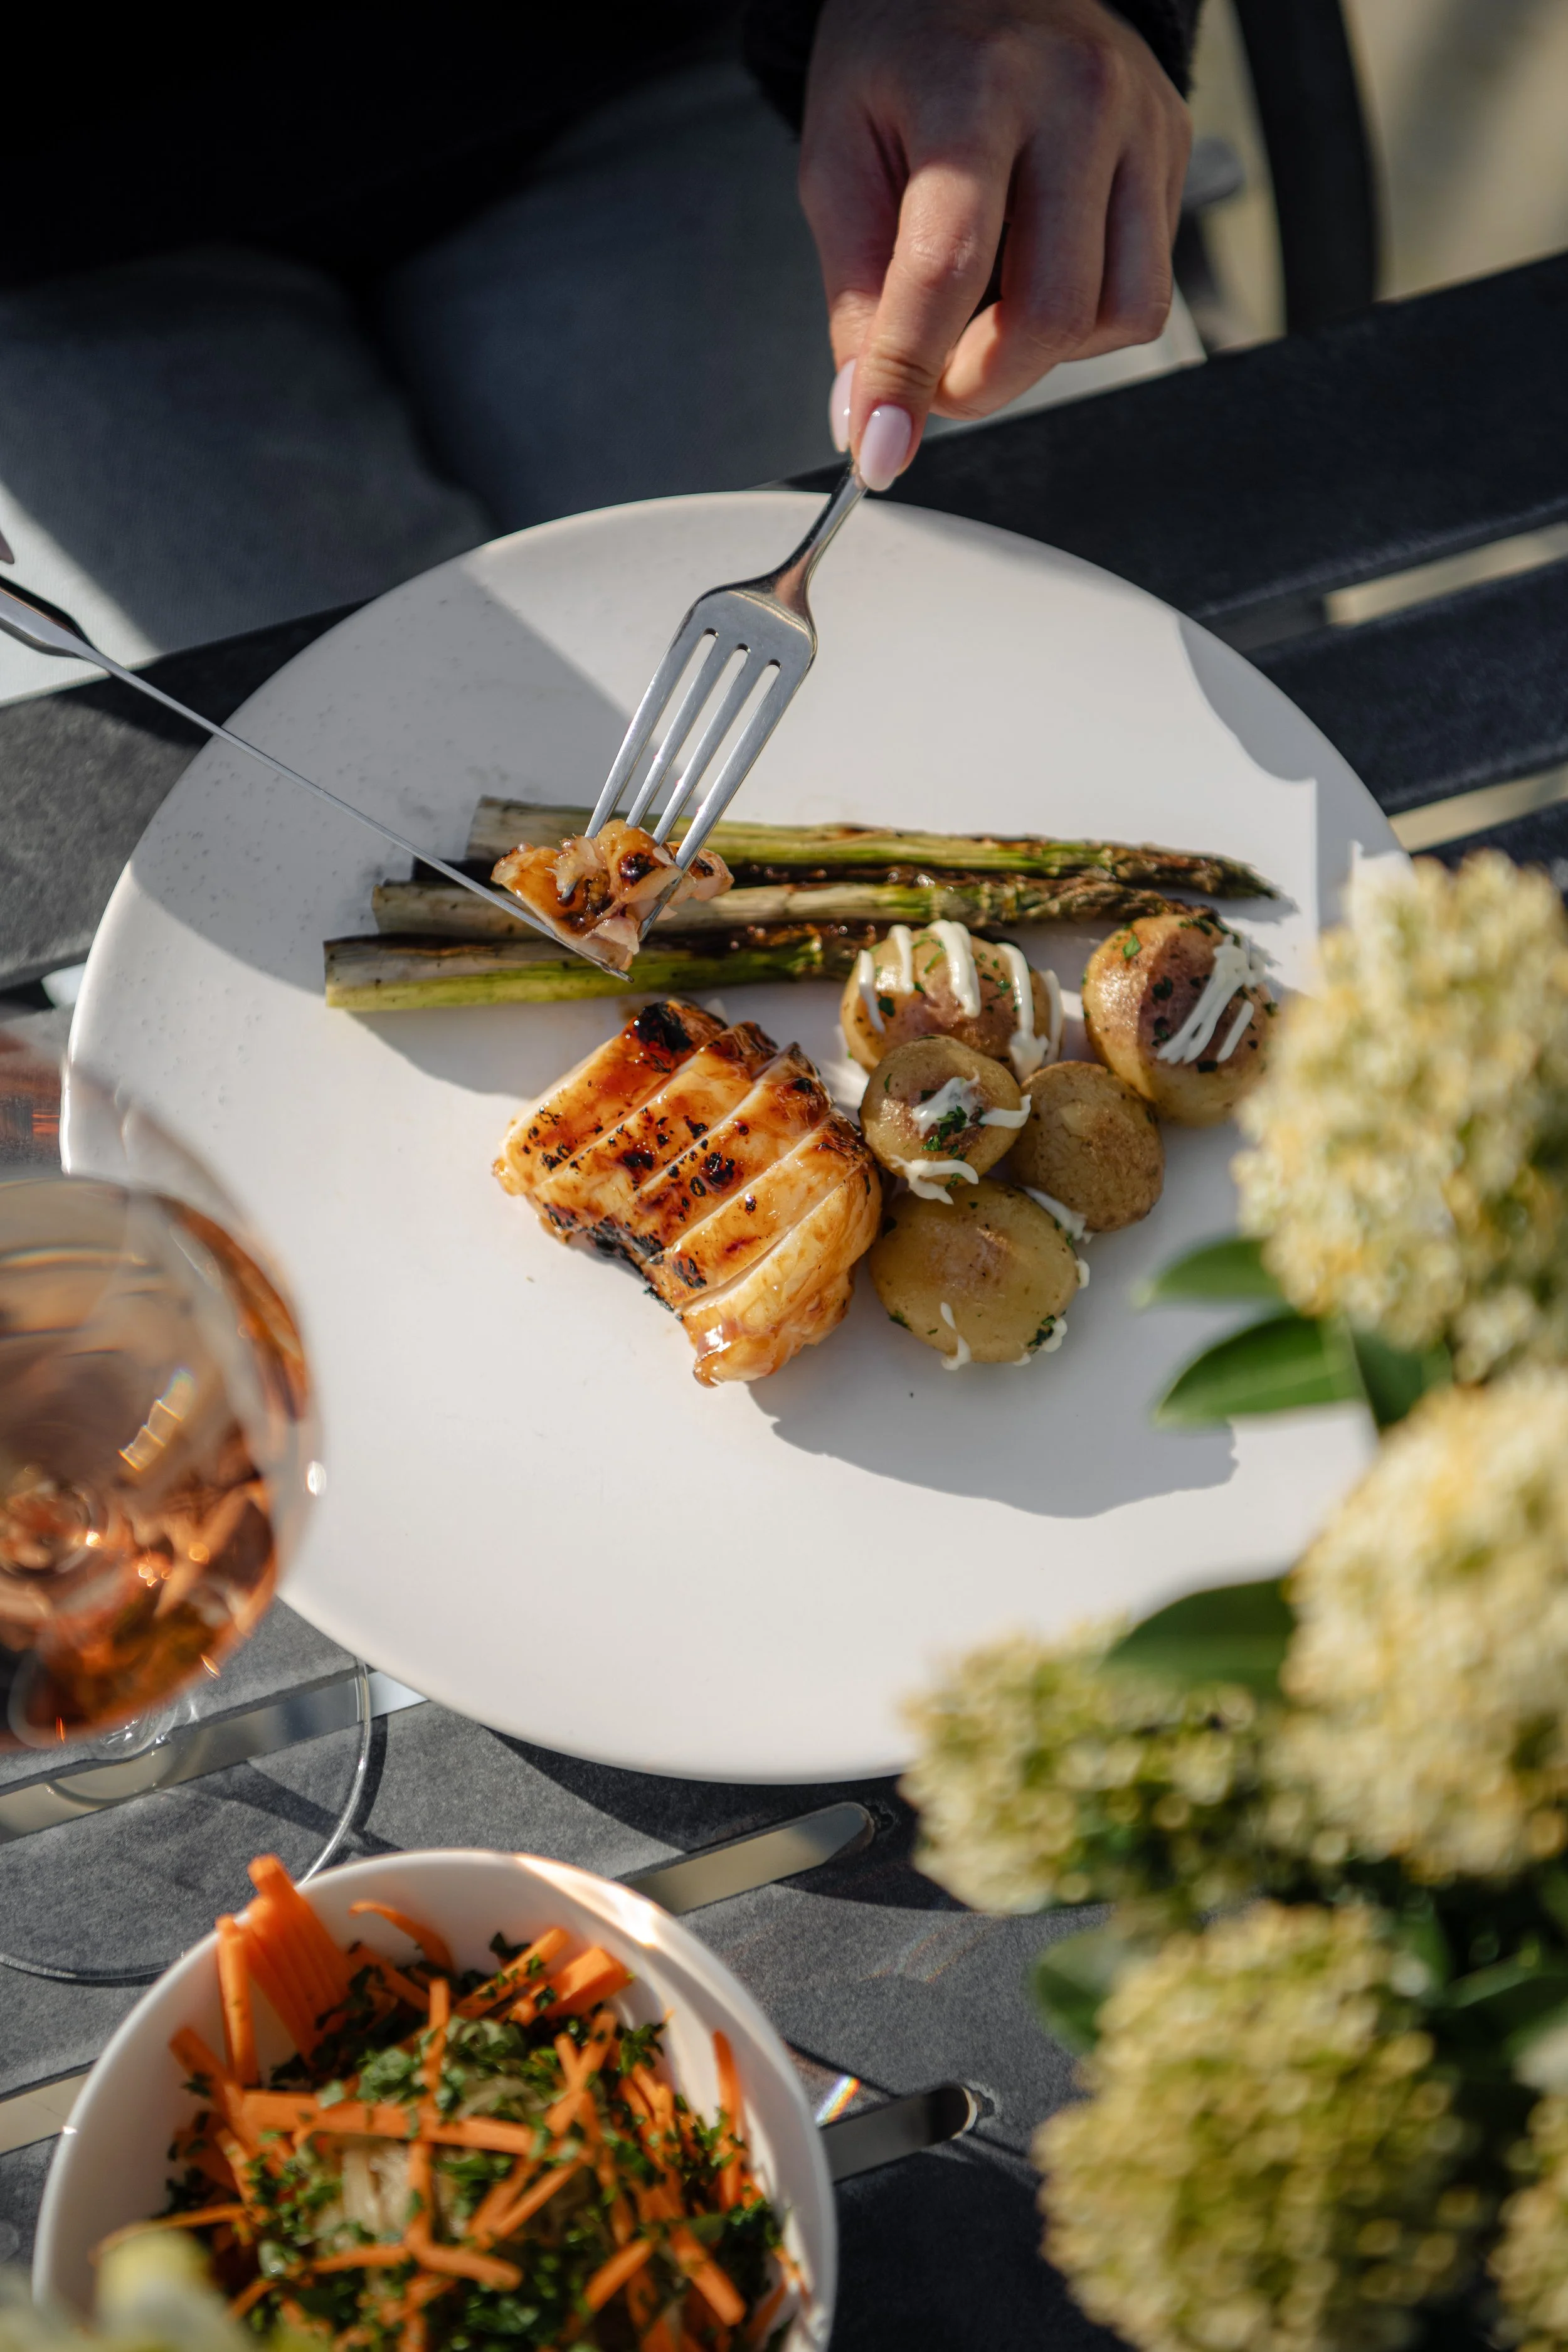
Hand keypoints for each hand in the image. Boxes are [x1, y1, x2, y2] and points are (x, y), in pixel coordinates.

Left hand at [799, 0, 1190, 485]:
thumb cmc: (905, 53)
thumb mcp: (840, 153)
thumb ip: (854, 291)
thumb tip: (866, 412)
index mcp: (976, 88)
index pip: (948, 268)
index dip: (910, 377)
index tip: (879, 453)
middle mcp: (1077, 99)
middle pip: (1050, 312)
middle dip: (980, 382)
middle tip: (931, 373)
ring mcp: (1141, 126)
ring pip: (1118, 317)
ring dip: (1039, 357)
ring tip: (985, 312)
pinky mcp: (1174, 153)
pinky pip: (1144, 293)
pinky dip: (1083, 322)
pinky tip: (1038, 273)